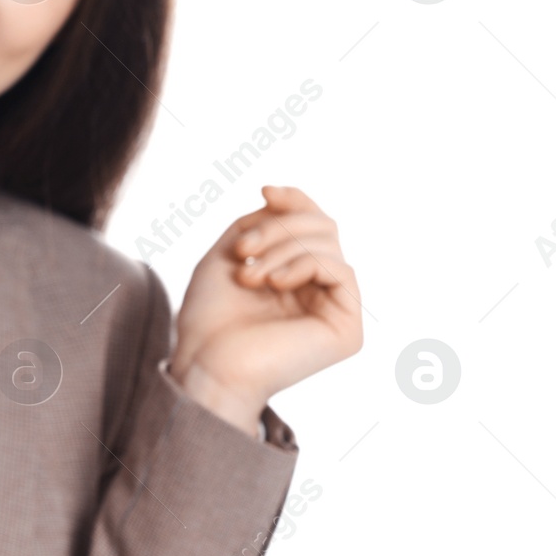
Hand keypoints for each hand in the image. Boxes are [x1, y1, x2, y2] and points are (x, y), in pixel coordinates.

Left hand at [171, 186, 362, 435]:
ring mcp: (336, 310)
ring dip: (280, 248)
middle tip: (242, 251)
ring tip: (248, 276)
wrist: (207, 364)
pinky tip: (273, 283)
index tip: (265, 191)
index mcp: (295, 276)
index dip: (294, 200)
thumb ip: (259, 223)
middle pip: (322, 227)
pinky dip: (303, 264)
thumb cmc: (209, 319)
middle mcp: (320, 292)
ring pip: (328, 243)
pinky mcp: (348, 329)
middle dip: (277, 227)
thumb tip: (280, 197)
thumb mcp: (228, 254)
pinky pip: (339, 269)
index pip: (312, 223)